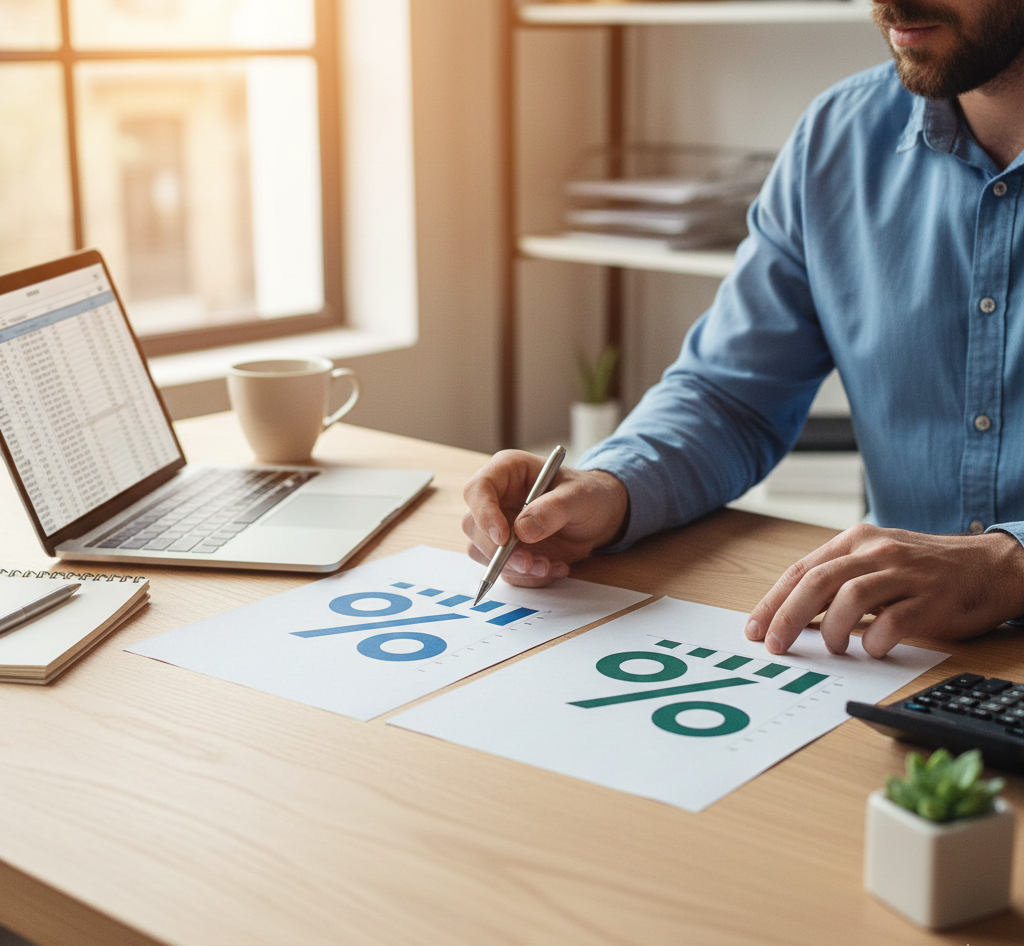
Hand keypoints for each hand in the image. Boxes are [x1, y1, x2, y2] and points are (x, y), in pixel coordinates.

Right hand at [462, 450, 628, 586]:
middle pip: (473, 526)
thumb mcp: (579, 497)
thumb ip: (554, 509)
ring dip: (514, 568)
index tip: (503, 537)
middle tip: (530, 563)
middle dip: (499, 552)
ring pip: (483, 552)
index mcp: (507, 471)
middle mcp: (496, 498)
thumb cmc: (588, 495)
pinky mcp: (506, 550)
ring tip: (550, 565)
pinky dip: (528, 577)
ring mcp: (499, 525)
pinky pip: (504, 570)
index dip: (484, 513)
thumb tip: (522, 530)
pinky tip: (555, 567)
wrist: (599, 518)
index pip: (478, 489)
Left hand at [744, 524, 1023, 657]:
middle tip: (776, 645)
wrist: (990, 566)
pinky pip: (893, 621)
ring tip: (834, 648)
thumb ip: (837, 583)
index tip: (755, 628)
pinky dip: (876, 640)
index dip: (773, 601)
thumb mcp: (875, 564)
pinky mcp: (932, 598)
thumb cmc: (924, 571)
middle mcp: (876, 551)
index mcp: (855, 541)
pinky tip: (874, 648)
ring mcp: (905, 573)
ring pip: (850, 597)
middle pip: (817, 582)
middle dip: (788, 616)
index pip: (802, 570)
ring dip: (832, 629)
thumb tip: (792, 618)